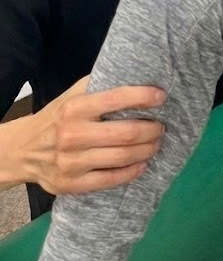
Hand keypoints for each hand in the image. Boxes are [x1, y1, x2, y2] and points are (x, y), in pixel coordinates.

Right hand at [22, 76, 165, 194]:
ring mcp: (71, 162)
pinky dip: (132, 172)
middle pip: (125, 133)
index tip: (161, 96)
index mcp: (75, 108)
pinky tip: (142, 164)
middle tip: (161, 127)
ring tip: (155, 144)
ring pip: (121, 157)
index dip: (143, 96)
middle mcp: (72, 134)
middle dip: (151, 129)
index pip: (116, 99)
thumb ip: (101, 86)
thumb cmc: (58, 117)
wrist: (23, 150)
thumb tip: (138, 76)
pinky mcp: (71, 185)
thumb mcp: (73, 95)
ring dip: (146, 150)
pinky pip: (110, 180)